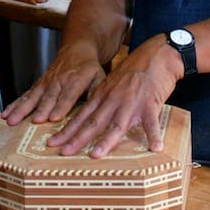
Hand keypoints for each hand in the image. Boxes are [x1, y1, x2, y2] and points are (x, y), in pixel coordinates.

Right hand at [3, 44, 104, 127]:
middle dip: (41, 109)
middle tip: (35, 121)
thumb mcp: (99, 77)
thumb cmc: (89, 67)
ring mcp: (46, 82)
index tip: (53, 118)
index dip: (60, 106)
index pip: (68, 95)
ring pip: (32, 97)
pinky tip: (6, 114)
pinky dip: (15, 105)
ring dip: (22, 109)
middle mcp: (58, 81)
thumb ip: (97, 92)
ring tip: (12, 120)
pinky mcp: (38, 84)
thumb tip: (97, 109)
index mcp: (76, 80)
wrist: (77, 48)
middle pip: (48, 97)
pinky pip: (25, 95)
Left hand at [43, 35, 178, 157]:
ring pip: (117, 125)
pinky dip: (154, 135)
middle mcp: (113, 100)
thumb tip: (91, 116)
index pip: (81, 116)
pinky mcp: (150, 104)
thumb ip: (102, 99)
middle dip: (77, 138)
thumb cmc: (135, 71)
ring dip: (106, 141)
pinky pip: (152, 122)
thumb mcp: (112, 83)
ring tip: (96, 155)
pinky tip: (156, 147)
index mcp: (102, 96)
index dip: (67, 130)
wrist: (156, 55)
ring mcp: (131, 103)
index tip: (53, 143)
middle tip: (64, 152)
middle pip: (93, 122)